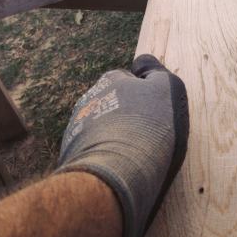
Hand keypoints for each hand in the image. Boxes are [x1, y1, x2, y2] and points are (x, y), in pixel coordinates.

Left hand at [56, 55, 188, 236]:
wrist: (117, 171)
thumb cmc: (148, 125)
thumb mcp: (167, 88)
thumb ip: (155, 72)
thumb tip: (142, 64)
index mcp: (112, 79)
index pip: (126, 79)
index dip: (141, 93)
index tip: (153, 110)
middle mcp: (90, 98)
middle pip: (110, 101)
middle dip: (122, 112)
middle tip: (143, 132)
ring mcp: (76, 126)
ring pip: (98, 126)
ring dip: (110, 134)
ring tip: (130, 153)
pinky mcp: (70, 153)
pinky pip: (89, 150)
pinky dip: (101, 155)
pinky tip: (115, 166)